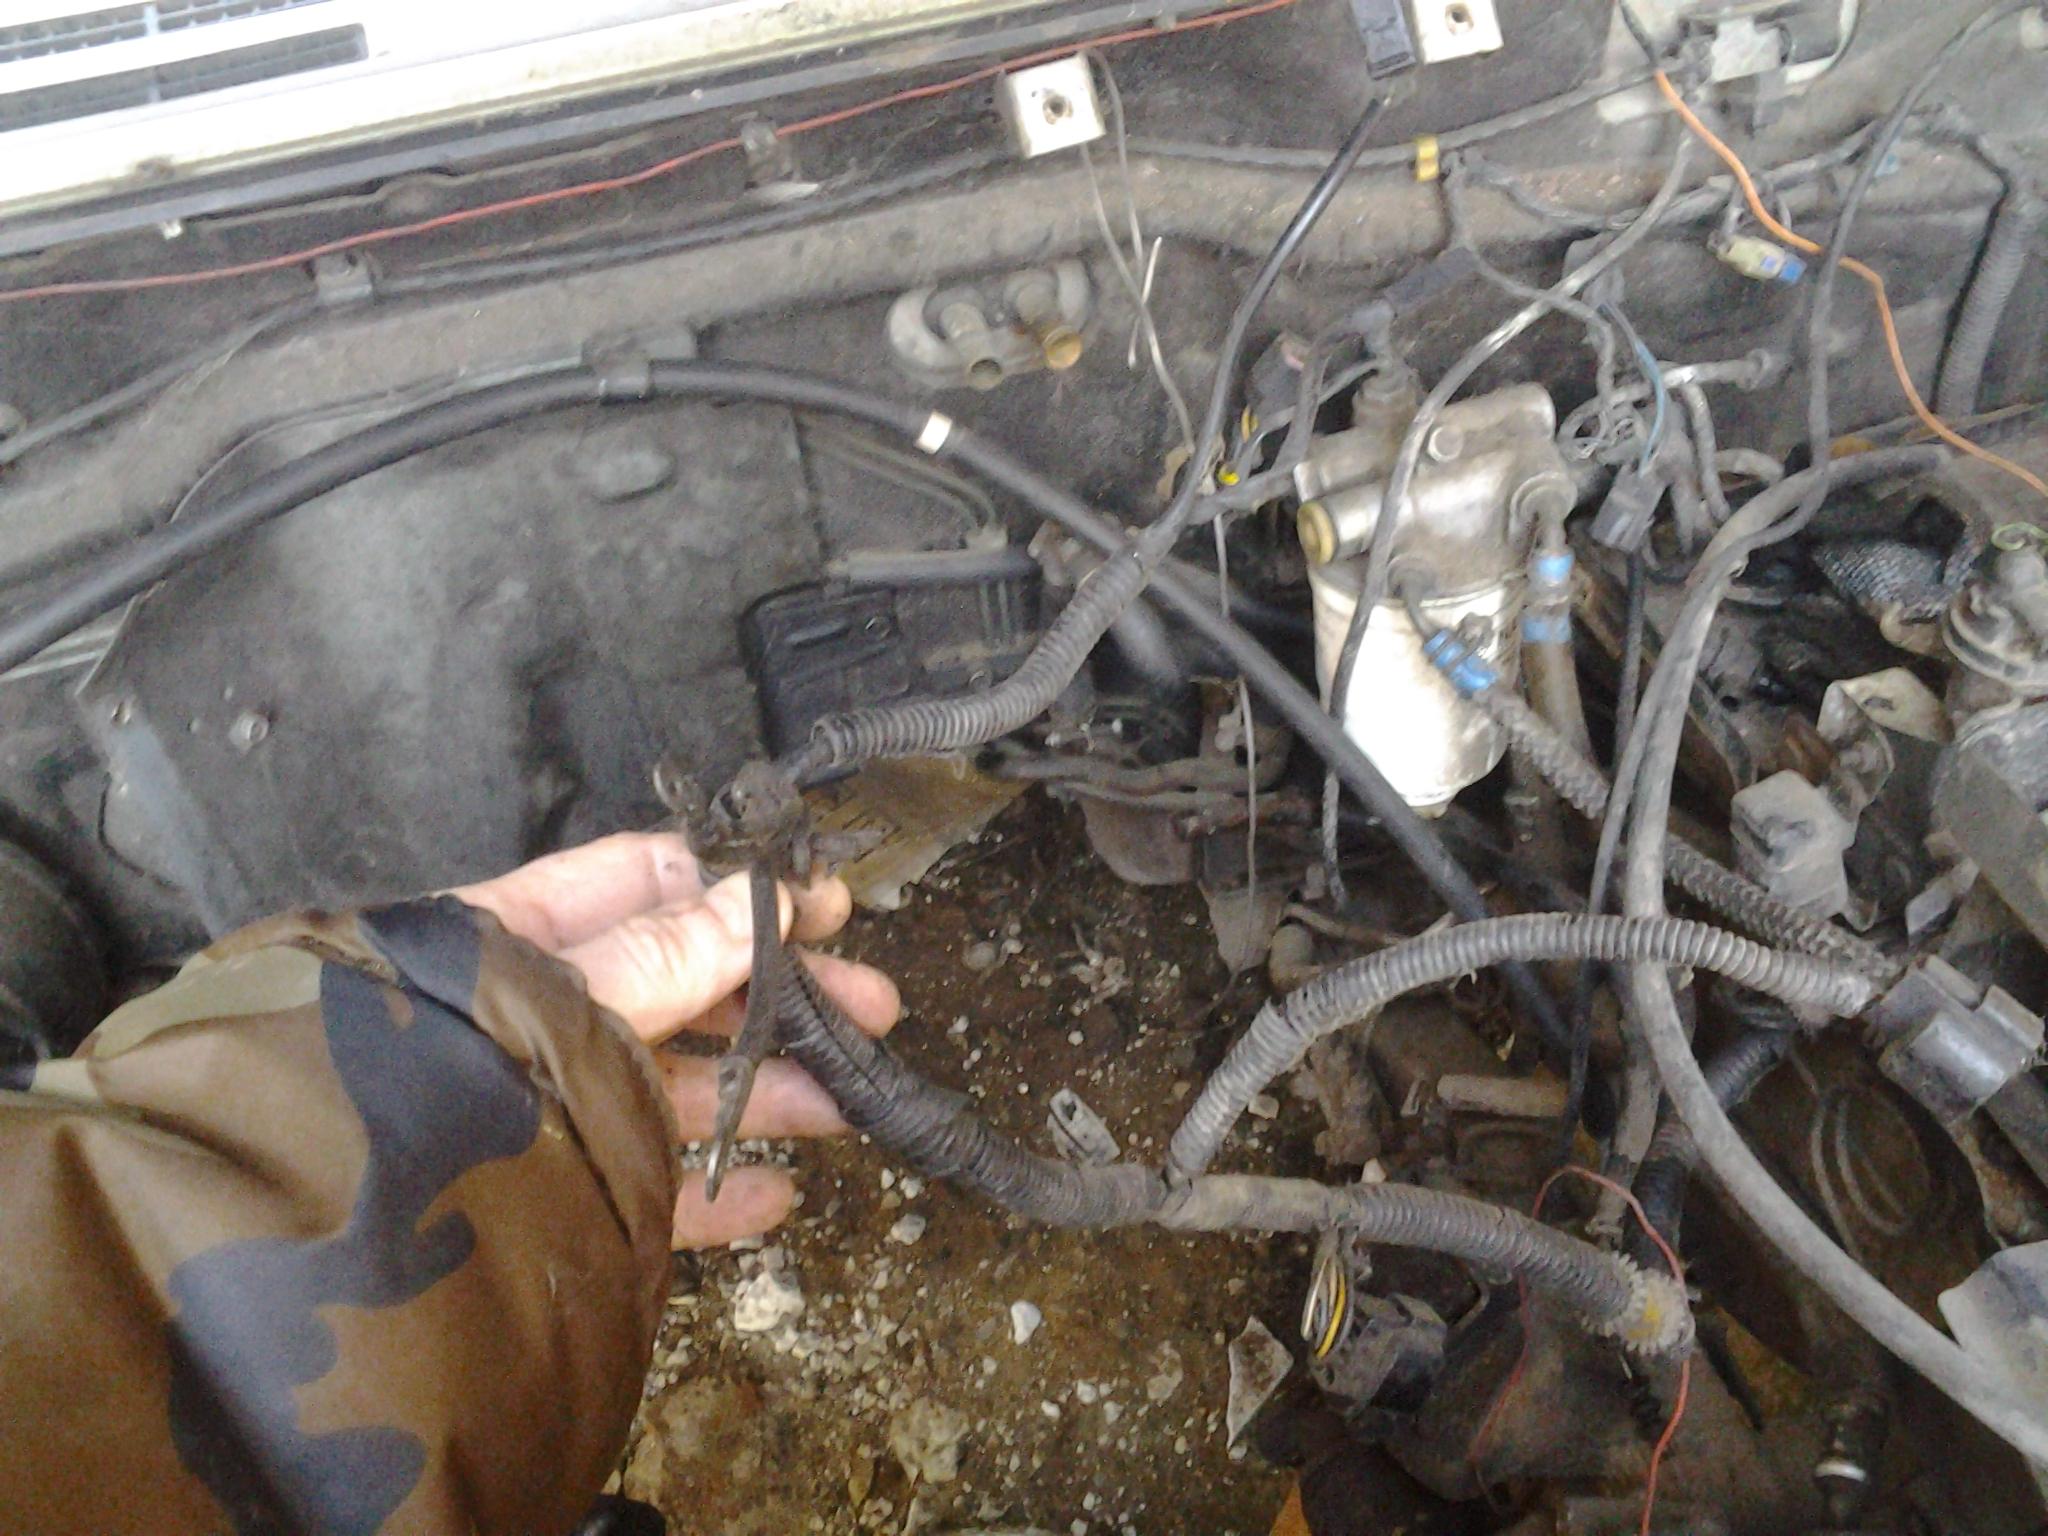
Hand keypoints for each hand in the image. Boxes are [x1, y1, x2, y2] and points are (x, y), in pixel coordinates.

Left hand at [453, 832, 900, 1248]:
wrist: (338, 1234)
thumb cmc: (440, 1077)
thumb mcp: (570, 997)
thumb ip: (669, 953)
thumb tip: (761, 898)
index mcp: (517, 933)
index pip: (640, 879)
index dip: (736, 884)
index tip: (822, 904)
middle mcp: (537, 1009)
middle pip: (681, 981)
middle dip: (779, 993)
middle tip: (874, 1007)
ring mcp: (547, 1103)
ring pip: (674, 1080)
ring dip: (766, 1087)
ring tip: (850, 1105)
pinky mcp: (553, 1190)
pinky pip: (645, 1181)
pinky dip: (714, 1188)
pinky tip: (774, 1197)